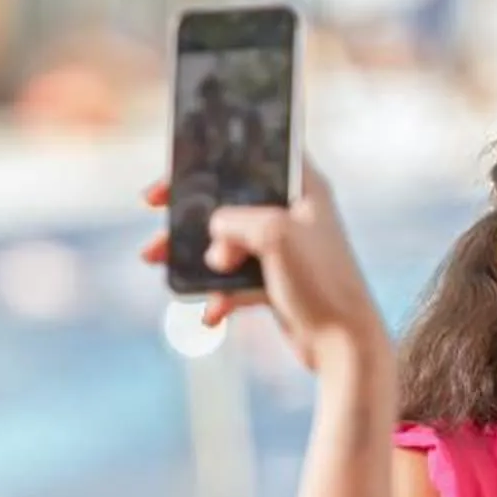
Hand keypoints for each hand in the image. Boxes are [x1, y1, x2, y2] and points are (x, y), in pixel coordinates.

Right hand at [139, 164, 385, 370]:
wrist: (343, 344)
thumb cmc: (319, 281)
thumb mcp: (273, 234)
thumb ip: (235, 221)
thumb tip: (215, 238)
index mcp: (303, 187)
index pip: (255, 153)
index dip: (216, 154)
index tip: (178, 167)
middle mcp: (294, 212)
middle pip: (232, 198)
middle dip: (190, 207)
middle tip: (154, 207)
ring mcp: (285, 248)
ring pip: (227, 241)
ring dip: (192, 252)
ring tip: (156, 261)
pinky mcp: (277, 282)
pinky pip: (236, 280)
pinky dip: (218, 294)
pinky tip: (211, 314)